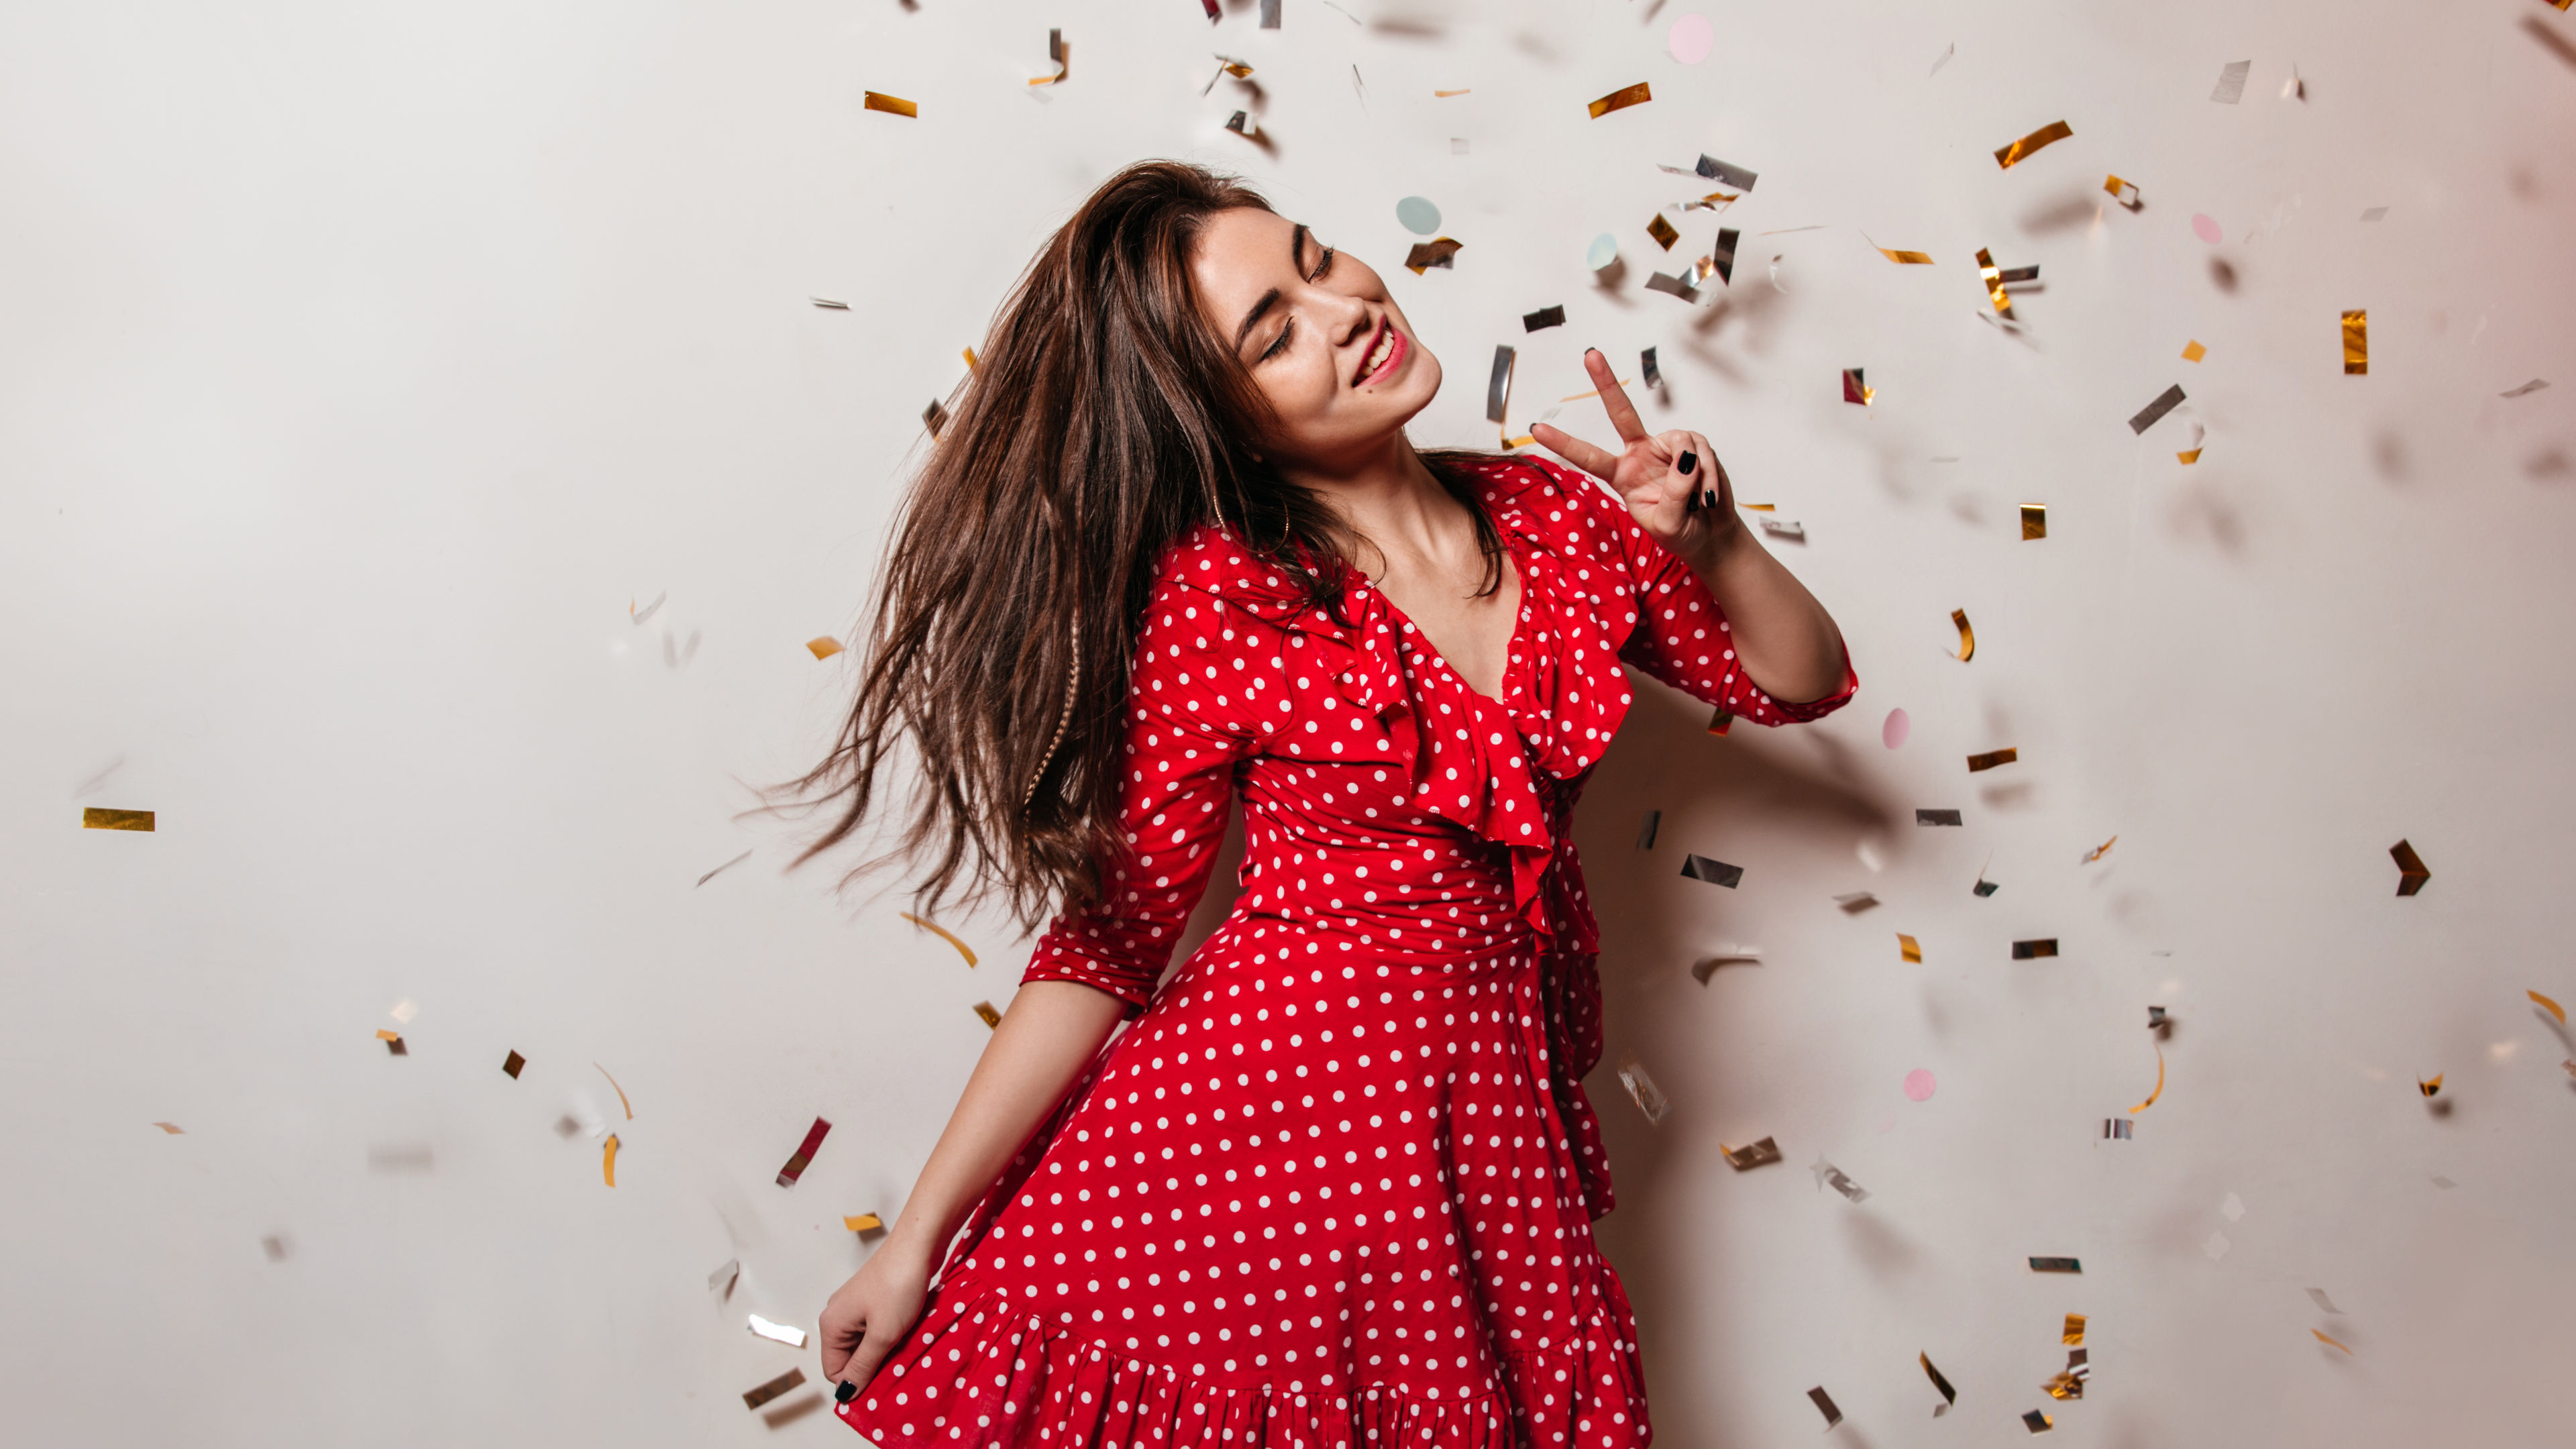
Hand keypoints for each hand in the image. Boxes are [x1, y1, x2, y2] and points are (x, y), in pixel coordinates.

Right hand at [818, 1235, 933, 1403]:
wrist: (917, 1245)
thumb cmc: (898, 1285)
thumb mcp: (882, 1335)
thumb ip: (862, 1366)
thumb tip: (845, 1393)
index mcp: (831, 1325)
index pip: (834, 1371)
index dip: (856, 1382)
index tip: (882, 1385)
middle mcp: (837, 1316)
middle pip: (848, 1358)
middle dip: (871, 1366)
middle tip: (896, 1365)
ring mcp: (855, 1307)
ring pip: (864, 1345)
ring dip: (883, 1351)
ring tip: (903, 1346)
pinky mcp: (872, 1301)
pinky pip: (875, 1330)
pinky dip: (889, 1336)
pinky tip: (906, 1333)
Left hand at [1529, 348, 1738, 568]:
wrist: (1710, 535)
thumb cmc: (1682, 531)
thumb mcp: (1668, 523)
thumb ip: (1673, 494)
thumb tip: (1685, 458)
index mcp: (1622, 475)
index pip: (1590, 457)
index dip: (1564, 443)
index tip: (1537, 428)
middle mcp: (1640, 454)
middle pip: (1621, 414)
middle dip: (1606, 383)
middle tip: (1590, 354)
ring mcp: (1668, 447)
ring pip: (1681, 445)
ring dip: (1693, 479)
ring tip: (1697, 503)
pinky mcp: (1695, 446)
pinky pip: (1702, 452)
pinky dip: (1709, 478)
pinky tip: (1708, 497)